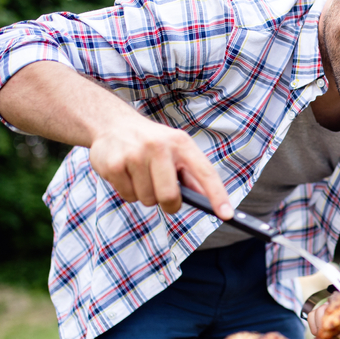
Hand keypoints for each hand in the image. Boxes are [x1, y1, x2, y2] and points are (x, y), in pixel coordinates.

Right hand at [89, 116, 233, 220]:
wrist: (112, 123)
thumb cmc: (152, 143)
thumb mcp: (176, 150)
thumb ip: (192, 175)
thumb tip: (209, 200)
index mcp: (181, 143)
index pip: (205, 173)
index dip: (218, 196)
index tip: (227, 215)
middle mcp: (159, 146)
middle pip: (169, 196)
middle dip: (169, 204)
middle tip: (165, 196)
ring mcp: (135, 154)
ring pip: (147, 199)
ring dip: (146, 195)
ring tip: (141, 175)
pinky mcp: (114, 164)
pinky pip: (128, 196)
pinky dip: (128, 192)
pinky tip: (126, 173)